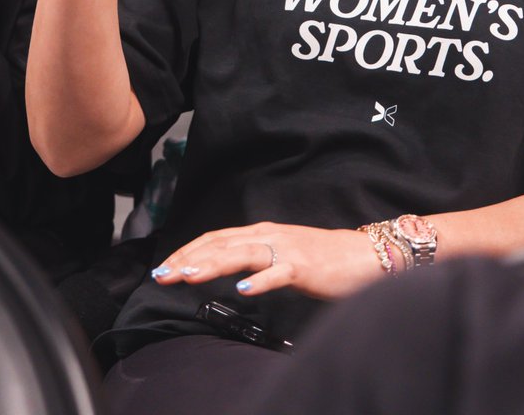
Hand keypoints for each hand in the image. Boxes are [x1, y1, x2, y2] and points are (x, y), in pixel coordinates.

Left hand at [152, 221, 383, 300]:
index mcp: (260, 233)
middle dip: (189, 259)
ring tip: (189, 276)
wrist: (361, 255)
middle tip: (162, 275)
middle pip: (221, 244)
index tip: (164, 267)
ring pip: (242, 254)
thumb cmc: (319, 259)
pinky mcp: (303, 267)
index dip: (188, 251)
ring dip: (213, 264)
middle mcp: (268, 236)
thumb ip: (252, 257)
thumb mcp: (278, 253)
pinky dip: (259, 282)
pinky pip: (278, 274)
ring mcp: (285, 250)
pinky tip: (242, 291)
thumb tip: (220, 267)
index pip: (215, 238)